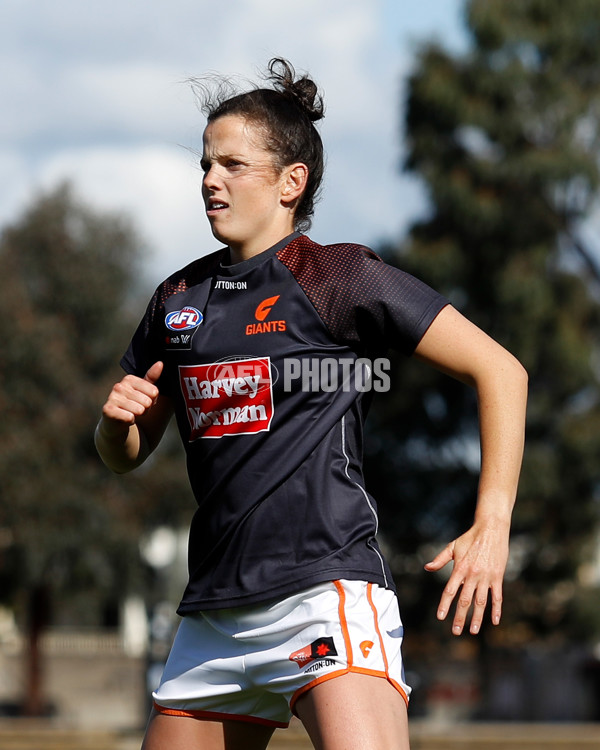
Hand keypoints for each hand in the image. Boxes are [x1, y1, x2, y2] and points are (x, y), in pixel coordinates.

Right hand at [100, 362, 163, 434]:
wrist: (116, 424)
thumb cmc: (133, 406)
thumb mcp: (144, 392)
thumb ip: (152, 378)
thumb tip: (160, 363)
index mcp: (129, 379)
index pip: (154, 391)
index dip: (153, 401)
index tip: (144, 402)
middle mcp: (119, 386)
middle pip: (147, 402)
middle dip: (146, 410)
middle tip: (137, 410)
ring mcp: (112, 397)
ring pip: (139, 410)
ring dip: (138, 416)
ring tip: (131, 414)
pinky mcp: (108, 410)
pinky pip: (130, 417)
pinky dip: (130, 421)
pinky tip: (125, 419)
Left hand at [424, 519, 509, 635]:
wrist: (491, 529)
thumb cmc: (470, 538)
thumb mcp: (452, 547)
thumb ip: (440, 559)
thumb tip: (427, 568)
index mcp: (460, 568)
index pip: (450, 591)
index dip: (445, 605)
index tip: (441, 617)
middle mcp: (472, 575)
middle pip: (465, 600)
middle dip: (459, 617)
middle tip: (455, 631)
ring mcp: (486, 577)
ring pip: (481, 602)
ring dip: (477, 618)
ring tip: (473, 631)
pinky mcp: (498, 576)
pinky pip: (497, 596)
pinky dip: (497, 609)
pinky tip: (495, 621)